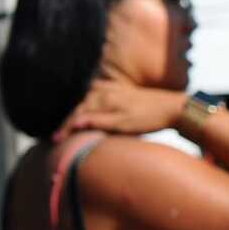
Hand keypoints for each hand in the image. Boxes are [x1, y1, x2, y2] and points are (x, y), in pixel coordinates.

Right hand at [54, 78, 184, 140]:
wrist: (173, 107)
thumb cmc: (149, 118)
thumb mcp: (124, 125)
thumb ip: (99, 122)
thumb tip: (74, 122)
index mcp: (103, 99)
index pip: (77, 115)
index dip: (65, 128)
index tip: (55, 140)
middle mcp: (103, 91)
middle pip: (79, 108)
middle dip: (68, 122)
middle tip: (57, 136)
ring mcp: (111, 89)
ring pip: (87, 104)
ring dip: (76, 115)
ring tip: (68, 127)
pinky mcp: (118, 91)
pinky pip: (95, 100)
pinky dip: (87, 110)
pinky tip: (86, 114)